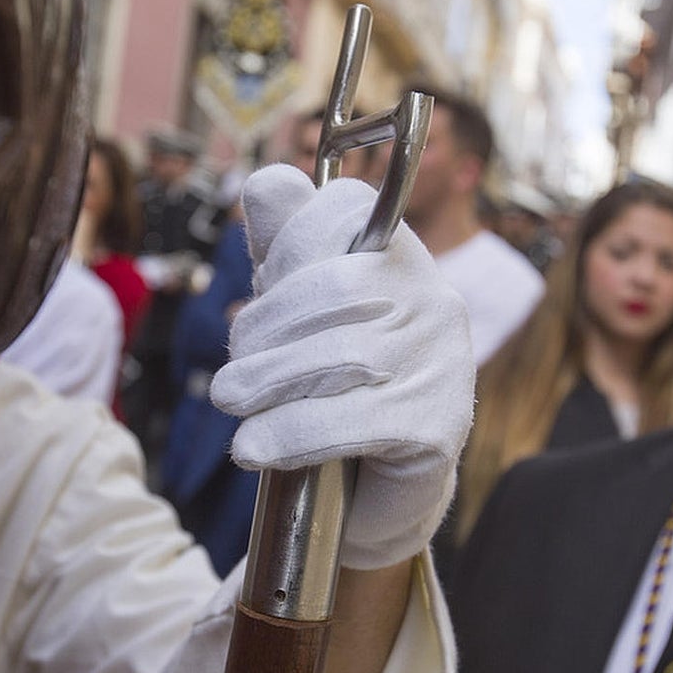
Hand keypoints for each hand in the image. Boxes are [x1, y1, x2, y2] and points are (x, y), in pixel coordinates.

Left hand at [210, 164, 474, 569]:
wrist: (371, 491)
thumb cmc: (328, 385)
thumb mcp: (298, 310)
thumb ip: (282, 248)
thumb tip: (264, 181)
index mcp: (398, 258)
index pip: (347, 207)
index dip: (289, 244)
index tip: (258, 299)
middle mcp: (433, 300)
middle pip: (333, 286)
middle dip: (262, 331)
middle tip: (229, 378)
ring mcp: (443, 362)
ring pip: (338, 355)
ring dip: (264, 383)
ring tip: (231, 402)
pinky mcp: (438, 425)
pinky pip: (350, 419)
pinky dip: (287, 435)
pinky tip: (253, 448)